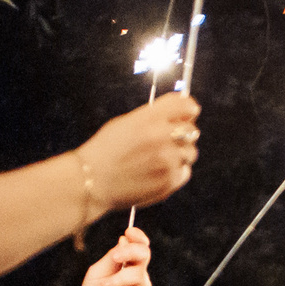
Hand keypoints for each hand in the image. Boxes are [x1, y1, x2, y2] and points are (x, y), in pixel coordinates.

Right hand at [79, 93, 199, 211]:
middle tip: (169, 140)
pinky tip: (159, 171)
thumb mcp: (125, 123)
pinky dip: (176, 171)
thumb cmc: (106, 150)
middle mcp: (161, 136)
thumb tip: (179, 117)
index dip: (189, 109)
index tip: (188, 113)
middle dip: (183, 133)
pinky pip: (184, 171)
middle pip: (192, 130)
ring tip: (160, 159)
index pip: (186, 105)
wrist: (93, 180)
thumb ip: (153, 118)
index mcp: (149, 118)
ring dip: (180, 154)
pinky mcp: (169, 180)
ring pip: (191, 153)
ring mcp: (168, 160)